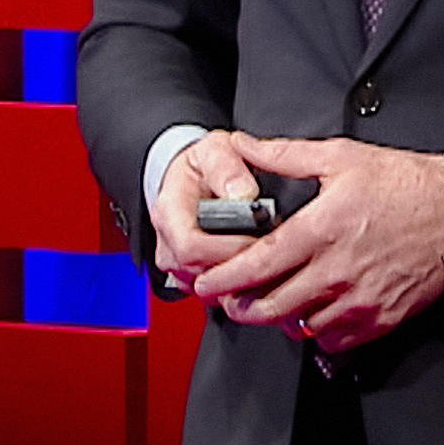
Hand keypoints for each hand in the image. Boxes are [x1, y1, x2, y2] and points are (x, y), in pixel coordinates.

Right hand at [149, 129, 263, 289]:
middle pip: (202, 274)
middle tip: (274, 254)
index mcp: (169, 214)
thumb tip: (243, 193)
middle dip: (241, 267)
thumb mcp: (214, 151)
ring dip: (242, 281)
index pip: (192, 248)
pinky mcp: (192, 277)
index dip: (229, 248)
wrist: (190, 177)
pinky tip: (261, 272)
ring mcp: (178, 266)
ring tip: (270, 262)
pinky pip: (216, 293)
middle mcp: (169, 245)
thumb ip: (227, 167)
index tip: (259, 239)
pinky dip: (240, 287)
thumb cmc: (202, 165)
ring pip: (210, 290)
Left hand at [191, 133, 443, 353]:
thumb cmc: (403, 182)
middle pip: (270, 306)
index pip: (258, 265)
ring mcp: (359, 300)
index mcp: (322, 229)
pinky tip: (312, 311)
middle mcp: (337, 270)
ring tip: (271, 301)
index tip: (205, 283)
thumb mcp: (341, 157)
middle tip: (229, 299)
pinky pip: (332, 340)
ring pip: (299, 327)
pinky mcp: (379, 319)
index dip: (223, 279)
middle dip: (241, 307)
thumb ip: (285, 155)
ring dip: (278, 318)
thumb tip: (244, 145)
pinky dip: (315, 331)